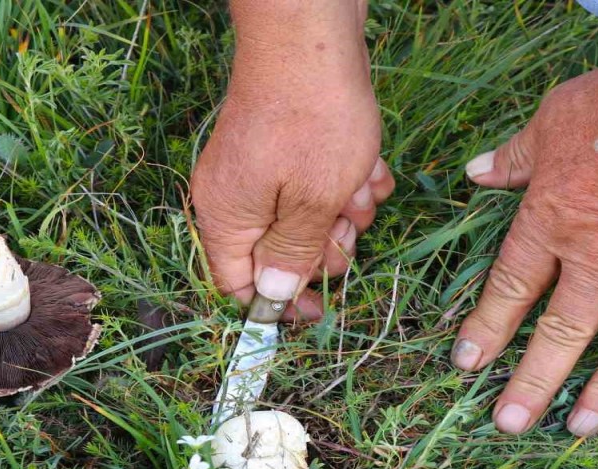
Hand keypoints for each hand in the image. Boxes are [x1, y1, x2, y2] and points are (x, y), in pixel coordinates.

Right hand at [190, 10, 393, 319]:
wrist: (314, 32)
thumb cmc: (314, 119)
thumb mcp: (313, 201)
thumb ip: (293, 253)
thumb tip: (275, 296)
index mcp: (227, 218)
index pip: (237, 286)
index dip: (278, 303)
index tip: (318, 308)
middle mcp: (232, 196)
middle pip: (275, 253)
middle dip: (322, 249)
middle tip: (350, 233)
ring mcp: (256, 167)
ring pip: (304, 216)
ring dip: (343, 212)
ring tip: (364, 188)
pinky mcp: (282, 143)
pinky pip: (313, 181)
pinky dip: (345, 181)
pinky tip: (371, 168)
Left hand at [453, 58, 597, 434]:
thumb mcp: (555, 118)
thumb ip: (515, 155)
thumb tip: (474, 173)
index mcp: (554, 223)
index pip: (511, 288)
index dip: (486, 328)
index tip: (467, 364)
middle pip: (559, 332)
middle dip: (531, 382)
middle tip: (510, 424)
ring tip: (581, 429)